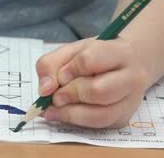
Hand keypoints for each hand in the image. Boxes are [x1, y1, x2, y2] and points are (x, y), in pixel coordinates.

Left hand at [35, 37, 149, 127]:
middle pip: (97, 91)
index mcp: (119, 52)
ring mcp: (131, 100)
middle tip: (55, 96)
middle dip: (69, 94)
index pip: (90, 60)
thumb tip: (44, 90)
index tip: (59, 76)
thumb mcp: (69, 51)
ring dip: (70, 113)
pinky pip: (99, 125)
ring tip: (54, 107)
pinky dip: (75, 121)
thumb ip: (50, 65)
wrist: (124, 65)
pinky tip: (61, 114)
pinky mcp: (124, 117)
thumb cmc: (94, 56)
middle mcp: (132, 77)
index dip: (69, 70)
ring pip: (100, 114)